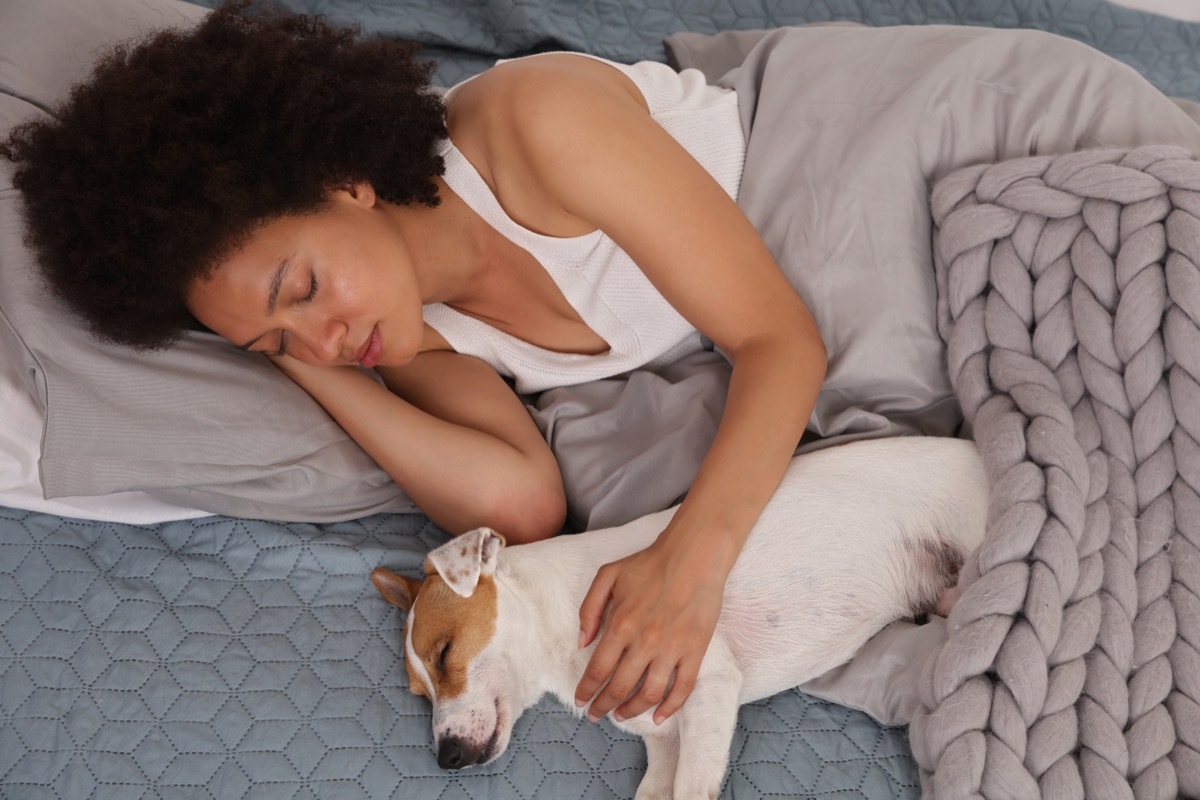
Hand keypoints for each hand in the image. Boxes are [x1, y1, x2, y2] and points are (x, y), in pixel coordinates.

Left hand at [573, 535, 727, 724]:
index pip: (598, 670)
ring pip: (648, 694)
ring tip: (621, 716)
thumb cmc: (649, 563)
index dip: (586, 691)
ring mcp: (672, 649)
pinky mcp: (695, 651)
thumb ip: (589, 609)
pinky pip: (682, 688)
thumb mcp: (608, 576)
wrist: (694, 555)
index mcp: (621, 624)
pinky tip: (658, 716)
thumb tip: (582, 643)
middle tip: (596, 714)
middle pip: (619, 687)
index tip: (580, 701)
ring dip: (632, 710)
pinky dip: (670, 707)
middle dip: (603, 705)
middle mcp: (645, 642)